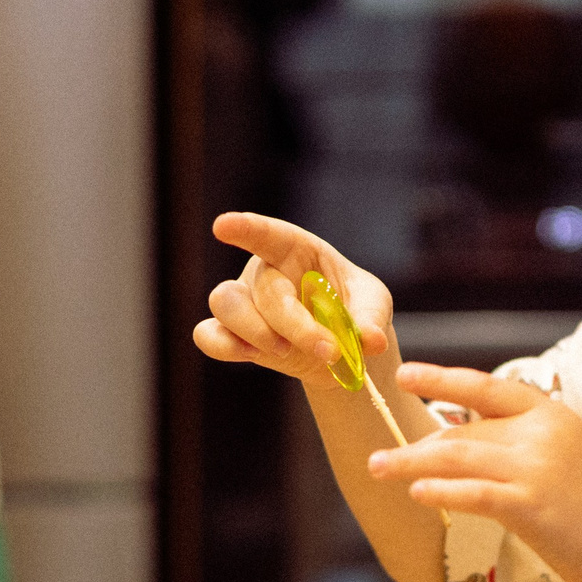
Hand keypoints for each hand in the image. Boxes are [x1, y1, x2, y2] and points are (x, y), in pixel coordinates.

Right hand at [193, 211, 394, 385]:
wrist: (335, 347)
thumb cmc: (351, 309)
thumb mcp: (372, 304)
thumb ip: (370, 317)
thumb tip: (371, 340)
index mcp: (295, 251)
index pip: (268, 234)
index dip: (246, 229)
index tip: (223, 226)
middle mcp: (263, 272)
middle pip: (263, 289)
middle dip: (295, 324)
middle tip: (328, 350)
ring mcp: (244, 303)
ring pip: (225, 304)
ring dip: (255, 331)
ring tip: (286, 352)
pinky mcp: (233, 334)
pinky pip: (208, 335)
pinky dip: (222, 346)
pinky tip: (249, 355)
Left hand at [371, 362, 581, 581]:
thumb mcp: (566, 456)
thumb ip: (523, 441)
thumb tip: (466, 438)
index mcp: (552, 414)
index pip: (487, 387)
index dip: (442, 378)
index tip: (406, 375)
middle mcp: (542, 432)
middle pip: (463, 429)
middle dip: (418, 445)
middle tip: (380, 458)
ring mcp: (535, 467)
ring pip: (456, 455)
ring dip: (410, 462)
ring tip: (378, 468)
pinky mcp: (529, 504)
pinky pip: (472, 492)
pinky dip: (439, 490)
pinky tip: (415, 492)